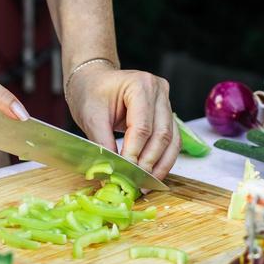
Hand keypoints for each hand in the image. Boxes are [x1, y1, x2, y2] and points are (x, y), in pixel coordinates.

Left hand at [66, 64, 180, 178]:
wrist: (94, 79)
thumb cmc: (90, 91)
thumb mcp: (91, 116)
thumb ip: (103, 144)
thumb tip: (112, 172)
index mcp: (140, 85)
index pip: (142, 127)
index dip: (134, 153)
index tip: (125, 174)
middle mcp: (159, 91)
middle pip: (161, 134)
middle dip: (149, 162)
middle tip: (136, 182)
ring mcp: (166, 102)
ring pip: (172, 140)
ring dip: (160, 165)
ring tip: (146, 184)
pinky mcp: (167, 115)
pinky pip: (172, 141)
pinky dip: (163, 159)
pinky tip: (153, 174)